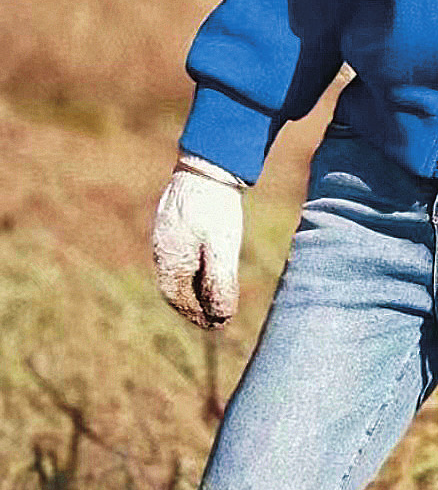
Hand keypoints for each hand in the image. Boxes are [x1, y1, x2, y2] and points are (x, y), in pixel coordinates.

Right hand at [153, 156, 243, 328]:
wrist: (209, 164)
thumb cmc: (216, 207)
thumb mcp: (222, 247)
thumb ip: (220, 282)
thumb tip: (220, 316)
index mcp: (170, 257)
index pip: (176, 297)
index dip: (195, 314)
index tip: (215, 325)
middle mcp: (162, 247)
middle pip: (174, 286)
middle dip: (193, 304)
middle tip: (216, 318)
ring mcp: (166, 232)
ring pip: (176, 269)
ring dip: (193, 287)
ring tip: (213, 297)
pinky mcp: (174, 220)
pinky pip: (179, 252)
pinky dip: (193, 267)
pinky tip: (207, 265)